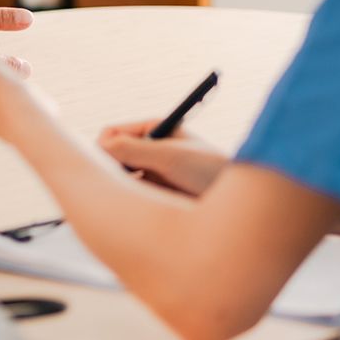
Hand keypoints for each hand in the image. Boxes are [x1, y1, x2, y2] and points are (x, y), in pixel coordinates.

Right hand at [97, 121, 227, 196]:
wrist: (239, 203)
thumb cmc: (210, 170)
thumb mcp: (169, 156)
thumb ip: (133, 149)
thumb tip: (100, 147)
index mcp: (154, 130)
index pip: (112, 134)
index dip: (103, 148)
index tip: (103, 166)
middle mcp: (150, 150)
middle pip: (113, 156)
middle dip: (109, 169)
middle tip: (114, 187)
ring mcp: (153, 172)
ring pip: (120, 179)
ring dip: (120, 187)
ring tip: (131, 200)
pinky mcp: (157, 195)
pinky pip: (132, 196)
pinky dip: (130, 201)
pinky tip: (138, 209)